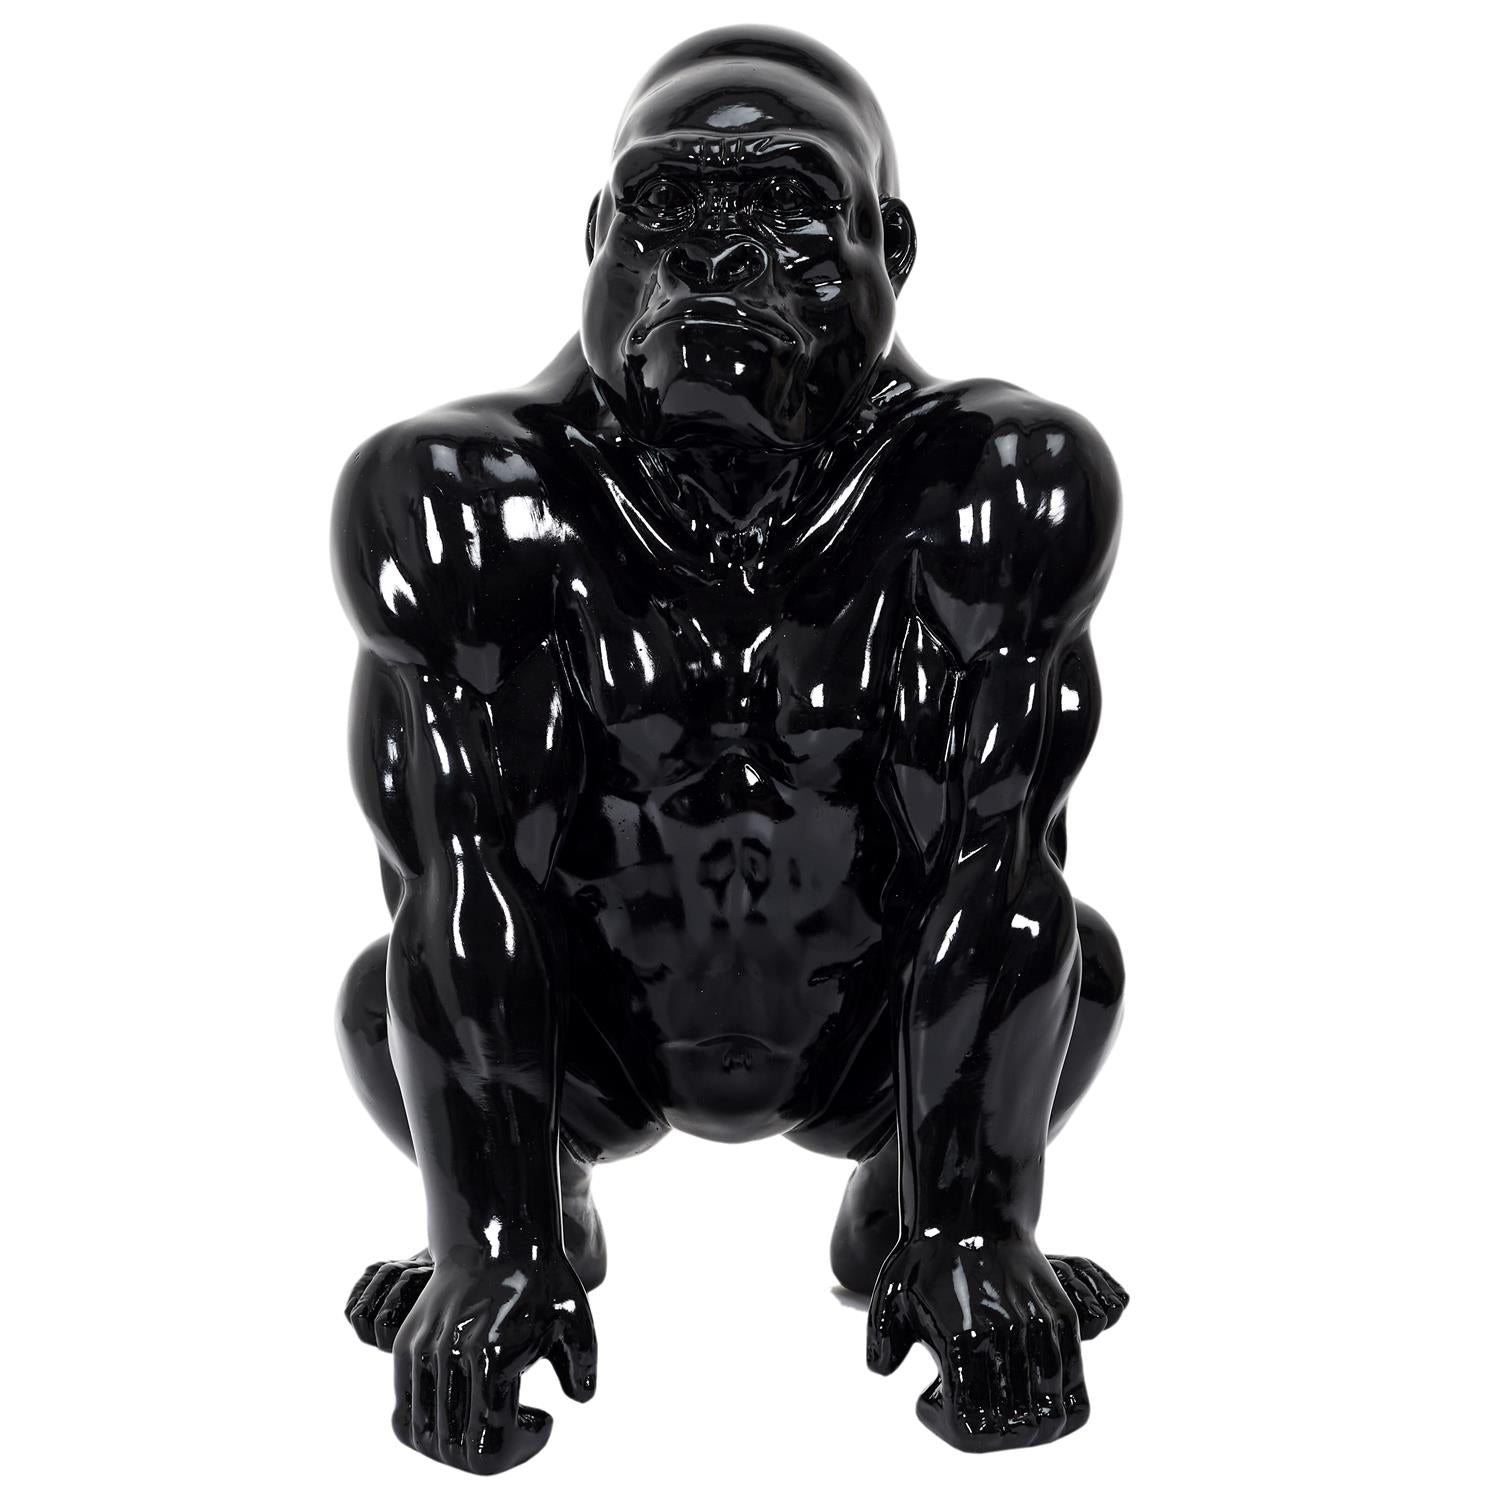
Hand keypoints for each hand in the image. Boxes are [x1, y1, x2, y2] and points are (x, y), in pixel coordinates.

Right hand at [391, 1249, 595, 1473]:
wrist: (496, 1233)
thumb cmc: (542, 1278)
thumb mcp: (575, 1320)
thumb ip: (582, 1370)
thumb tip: (577, 1402)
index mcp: (492, 1358)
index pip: (489, 1449)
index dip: (519, 1449)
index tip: (541, 1422)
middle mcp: (451, 1358)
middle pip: (455, 1450)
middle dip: (491, 1449)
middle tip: (518, 1419)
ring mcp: (423, 1351)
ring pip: (423, 1437)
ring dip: (458, 1442)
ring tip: (490, 1413)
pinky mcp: (406, 1345)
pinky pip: (403, 1413)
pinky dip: (429, 1426)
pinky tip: (463, 1404)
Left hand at [867, 1231, 1086, 1449]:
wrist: (971, 1210)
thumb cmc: (925, 1257)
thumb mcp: (889, 1296)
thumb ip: (882, 1342)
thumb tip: (885, 1372)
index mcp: (961, 1340)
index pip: (970, 1429)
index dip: (949, 1428)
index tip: (932, 1396)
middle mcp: (1005, 1338)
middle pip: (1013, 1431)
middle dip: (988, 1433)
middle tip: (965, 1400)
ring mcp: (1038, 1329)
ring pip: (1051, 1416)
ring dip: (1025, 1424)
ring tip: (998, 1397)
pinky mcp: (1061, 1317)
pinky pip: (1076, 1384)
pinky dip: (1058, 1404)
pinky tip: (1027, 1387)